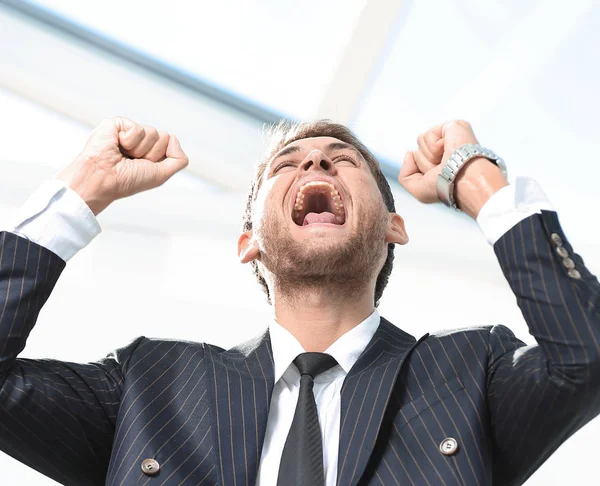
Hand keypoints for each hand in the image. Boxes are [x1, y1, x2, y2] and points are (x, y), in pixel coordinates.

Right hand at [58, 117, 188, 214]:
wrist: (102, 179)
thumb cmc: (127, 180)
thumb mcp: (161, 175)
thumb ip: (179, 159)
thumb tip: (173, 137)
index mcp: (149, 152)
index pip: (170, 144)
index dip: (160, 158)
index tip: (143, 167)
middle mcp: (140, 141)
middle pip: (164, 137)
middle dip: (151, 153)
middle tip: (132, 161)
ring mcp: (128, 131)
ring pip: (153, 133)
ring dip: (140, 149)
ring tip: (124, 155)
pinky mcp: (117, 123)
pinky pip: (138, 129)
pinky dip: (129, 141)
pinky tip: (117, 146)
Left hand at [398, 120, 507, 217]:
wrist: (464, 178)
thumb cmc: (448, 187)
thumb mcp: (418, 190)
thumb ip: (405, 175)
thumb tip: (409, 153)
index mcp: (441, 162)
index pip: (418, 160)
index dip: (424, 170)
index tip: (440, 178)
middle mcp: (446, 149)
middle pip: (417, 151)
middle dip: (426, 163)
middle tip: (443, 168)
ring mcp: (450, 136)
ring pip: (420, 141)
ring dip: (430, 155)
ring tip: (447, 160)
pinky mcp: (452, 126)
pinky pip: (427, 135)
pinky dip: (434, 146)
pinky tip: (449, 150)